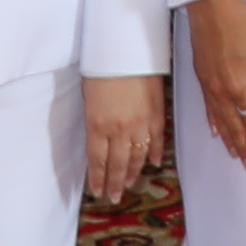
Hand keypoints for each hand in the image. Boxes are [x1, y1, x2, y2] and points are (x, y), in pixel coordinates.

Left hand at [78, 78, 164, 202]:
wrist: (127, 48)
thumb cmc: (101, 68)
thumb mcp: (88, 98)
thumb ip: (94, 122)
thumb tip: (97, 140)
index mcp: (97, 125)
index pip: (97, 160)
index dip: (98, 178)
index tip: (98, 192)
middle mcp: (118, 129)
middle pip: (117, 164)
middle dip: (115, 183)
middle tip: (115, 197)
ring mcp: (140, 123)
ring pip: (137, 156)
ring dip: (133, 172)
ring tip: (130, 184)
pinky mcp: (157, 114)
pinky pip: (157, 140)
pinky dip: (155, 152)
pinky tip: (153, 162)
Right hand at [186, 0, 245, 167]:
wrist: (210, 5)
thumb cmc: (241, 23)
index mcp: (240, 85)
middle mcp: (223, 90)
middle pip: (234, 124)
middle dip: (241, 145)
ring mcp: (209, 85)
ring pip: (220, 120)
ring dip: (228, 139)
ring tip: (234, 154)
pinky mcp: (201, 77)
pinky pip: (207, 107)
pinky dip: (212, 122)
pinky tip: (215, 131)